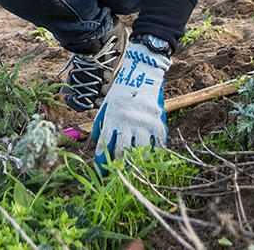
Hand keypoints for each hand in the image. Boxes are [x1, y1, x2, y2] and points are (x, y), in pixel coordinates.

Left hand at [91, 42, 169, 171]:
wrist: (142, 75)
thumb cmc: (121, 93)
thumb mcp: (106, 106)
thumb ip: (100, 125)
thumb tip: (95, 145)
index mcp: (112, 119)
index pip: (104, 148)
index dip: (101, 164)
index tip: (101, 174)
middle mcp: (128, 124)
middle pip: (122, 154)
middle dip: (117, 169)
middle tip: (115, 179)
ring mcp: (144, 125)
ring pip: (140, 154)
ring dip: (135, 167)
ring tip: (132, 174)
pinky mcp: (159, 124)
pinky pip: (157, 147)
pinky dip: (154, 157)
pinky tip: (150, 163)